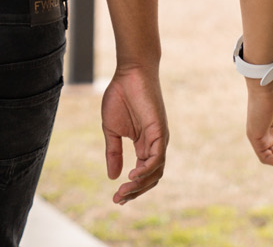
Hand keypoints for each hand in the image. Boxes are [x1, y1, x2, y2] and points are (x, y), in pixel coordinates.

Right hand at [101, 65, 168, 203]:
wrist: (129, 73)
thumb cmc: (120, 96)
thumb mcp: (112, 130)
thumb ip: (114, 153)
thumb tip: (113, 177)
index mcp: (144, 145)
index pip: (142, 174)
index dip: (131, 189)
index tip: (115, 198)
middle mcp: (154, 145)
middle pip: (151, 178)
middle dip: (135, 192)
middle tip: (118, 199)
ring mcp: (159, 139)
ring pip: (155, 171)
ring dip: (140, 185)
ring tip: (123, 191)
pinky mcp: (160, 131)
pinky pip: (157, 157)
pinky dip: (147, 169)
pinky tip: (133, 175)